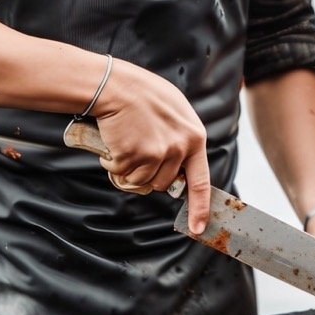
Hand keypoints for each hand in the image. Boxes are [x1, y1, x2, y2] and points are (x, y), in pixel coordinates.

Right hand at [93, 56, 209, 233]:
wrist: (117, 85)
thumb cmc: (145, 94)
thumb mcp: (176, 112)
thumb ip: (183, 138)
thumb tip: (182, 165)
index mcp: (194, 137)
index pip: (200, 181)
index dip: (199, 208)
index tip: (197, 228)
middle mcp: (178, 149)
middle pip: (163, 183)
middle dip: (149, 173)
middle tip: (139, 149)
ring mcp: (156, 154)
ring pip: (142, 182)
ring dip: (130, 169)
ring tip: (127, 142)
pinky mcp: (133, 156)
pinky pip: (122, 174)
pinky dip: (113, 163)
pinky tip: (115, 142)